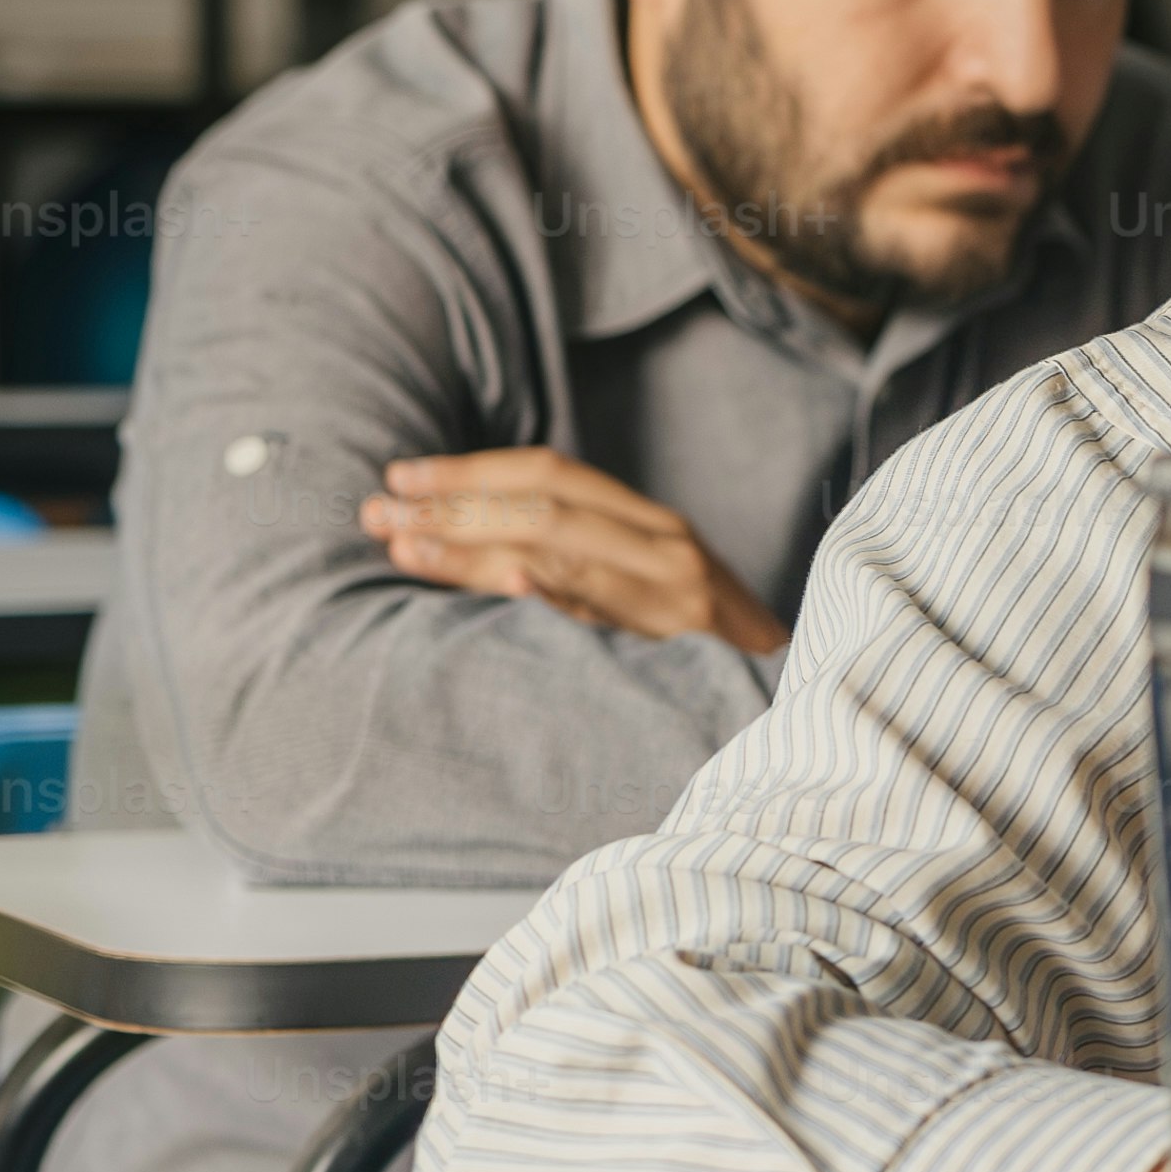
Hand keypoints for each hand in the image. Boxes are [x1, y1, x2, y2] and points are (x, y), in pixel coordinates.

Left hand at [365, 446, 787, 653]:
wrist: (794, 701)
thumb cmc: (707, 651)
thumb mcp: (653, 588)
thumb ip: (586, 560)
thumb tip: (482, 547)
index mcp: (652, 525)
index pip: (551, 473)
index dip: (471, 471)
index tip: (400, 477)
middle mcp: (665, 548)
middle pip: (545, 504)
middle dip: (454, 506)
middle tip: (376, 514)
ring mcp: (674, 596)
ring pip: (563, 550)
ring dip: (475, 547)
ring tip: (404, 548)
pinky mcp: (682, 645)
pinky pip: (609, 612)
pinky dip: (561, 590)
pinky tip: (513, 580)